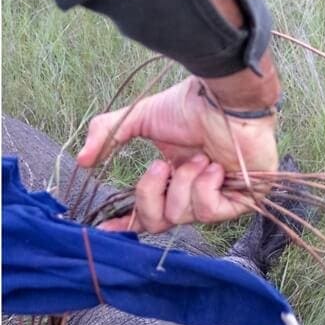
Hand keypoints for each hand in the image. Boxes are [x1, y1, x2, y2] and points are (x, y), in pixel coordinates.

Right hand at [77, 76, 278, 231]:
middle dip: (151, 195)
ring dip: (183, 184)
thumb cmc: (191, 106)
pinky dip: (204, 187)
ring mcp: (218, 200)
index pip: (146, 214)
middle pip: (157, 223)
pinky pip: (208, 213)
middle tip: (160, 165)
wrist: (224, 97)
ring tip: (199, 157)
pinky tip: (214, 166)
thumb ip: (108, 135)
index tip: (104, 227)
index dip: (125, 223)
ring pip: (181, 217)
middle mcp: (192, 194)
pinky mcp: (243, 202)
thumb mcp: (140, 118)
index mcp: (171, 180)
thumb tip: (82, 160)